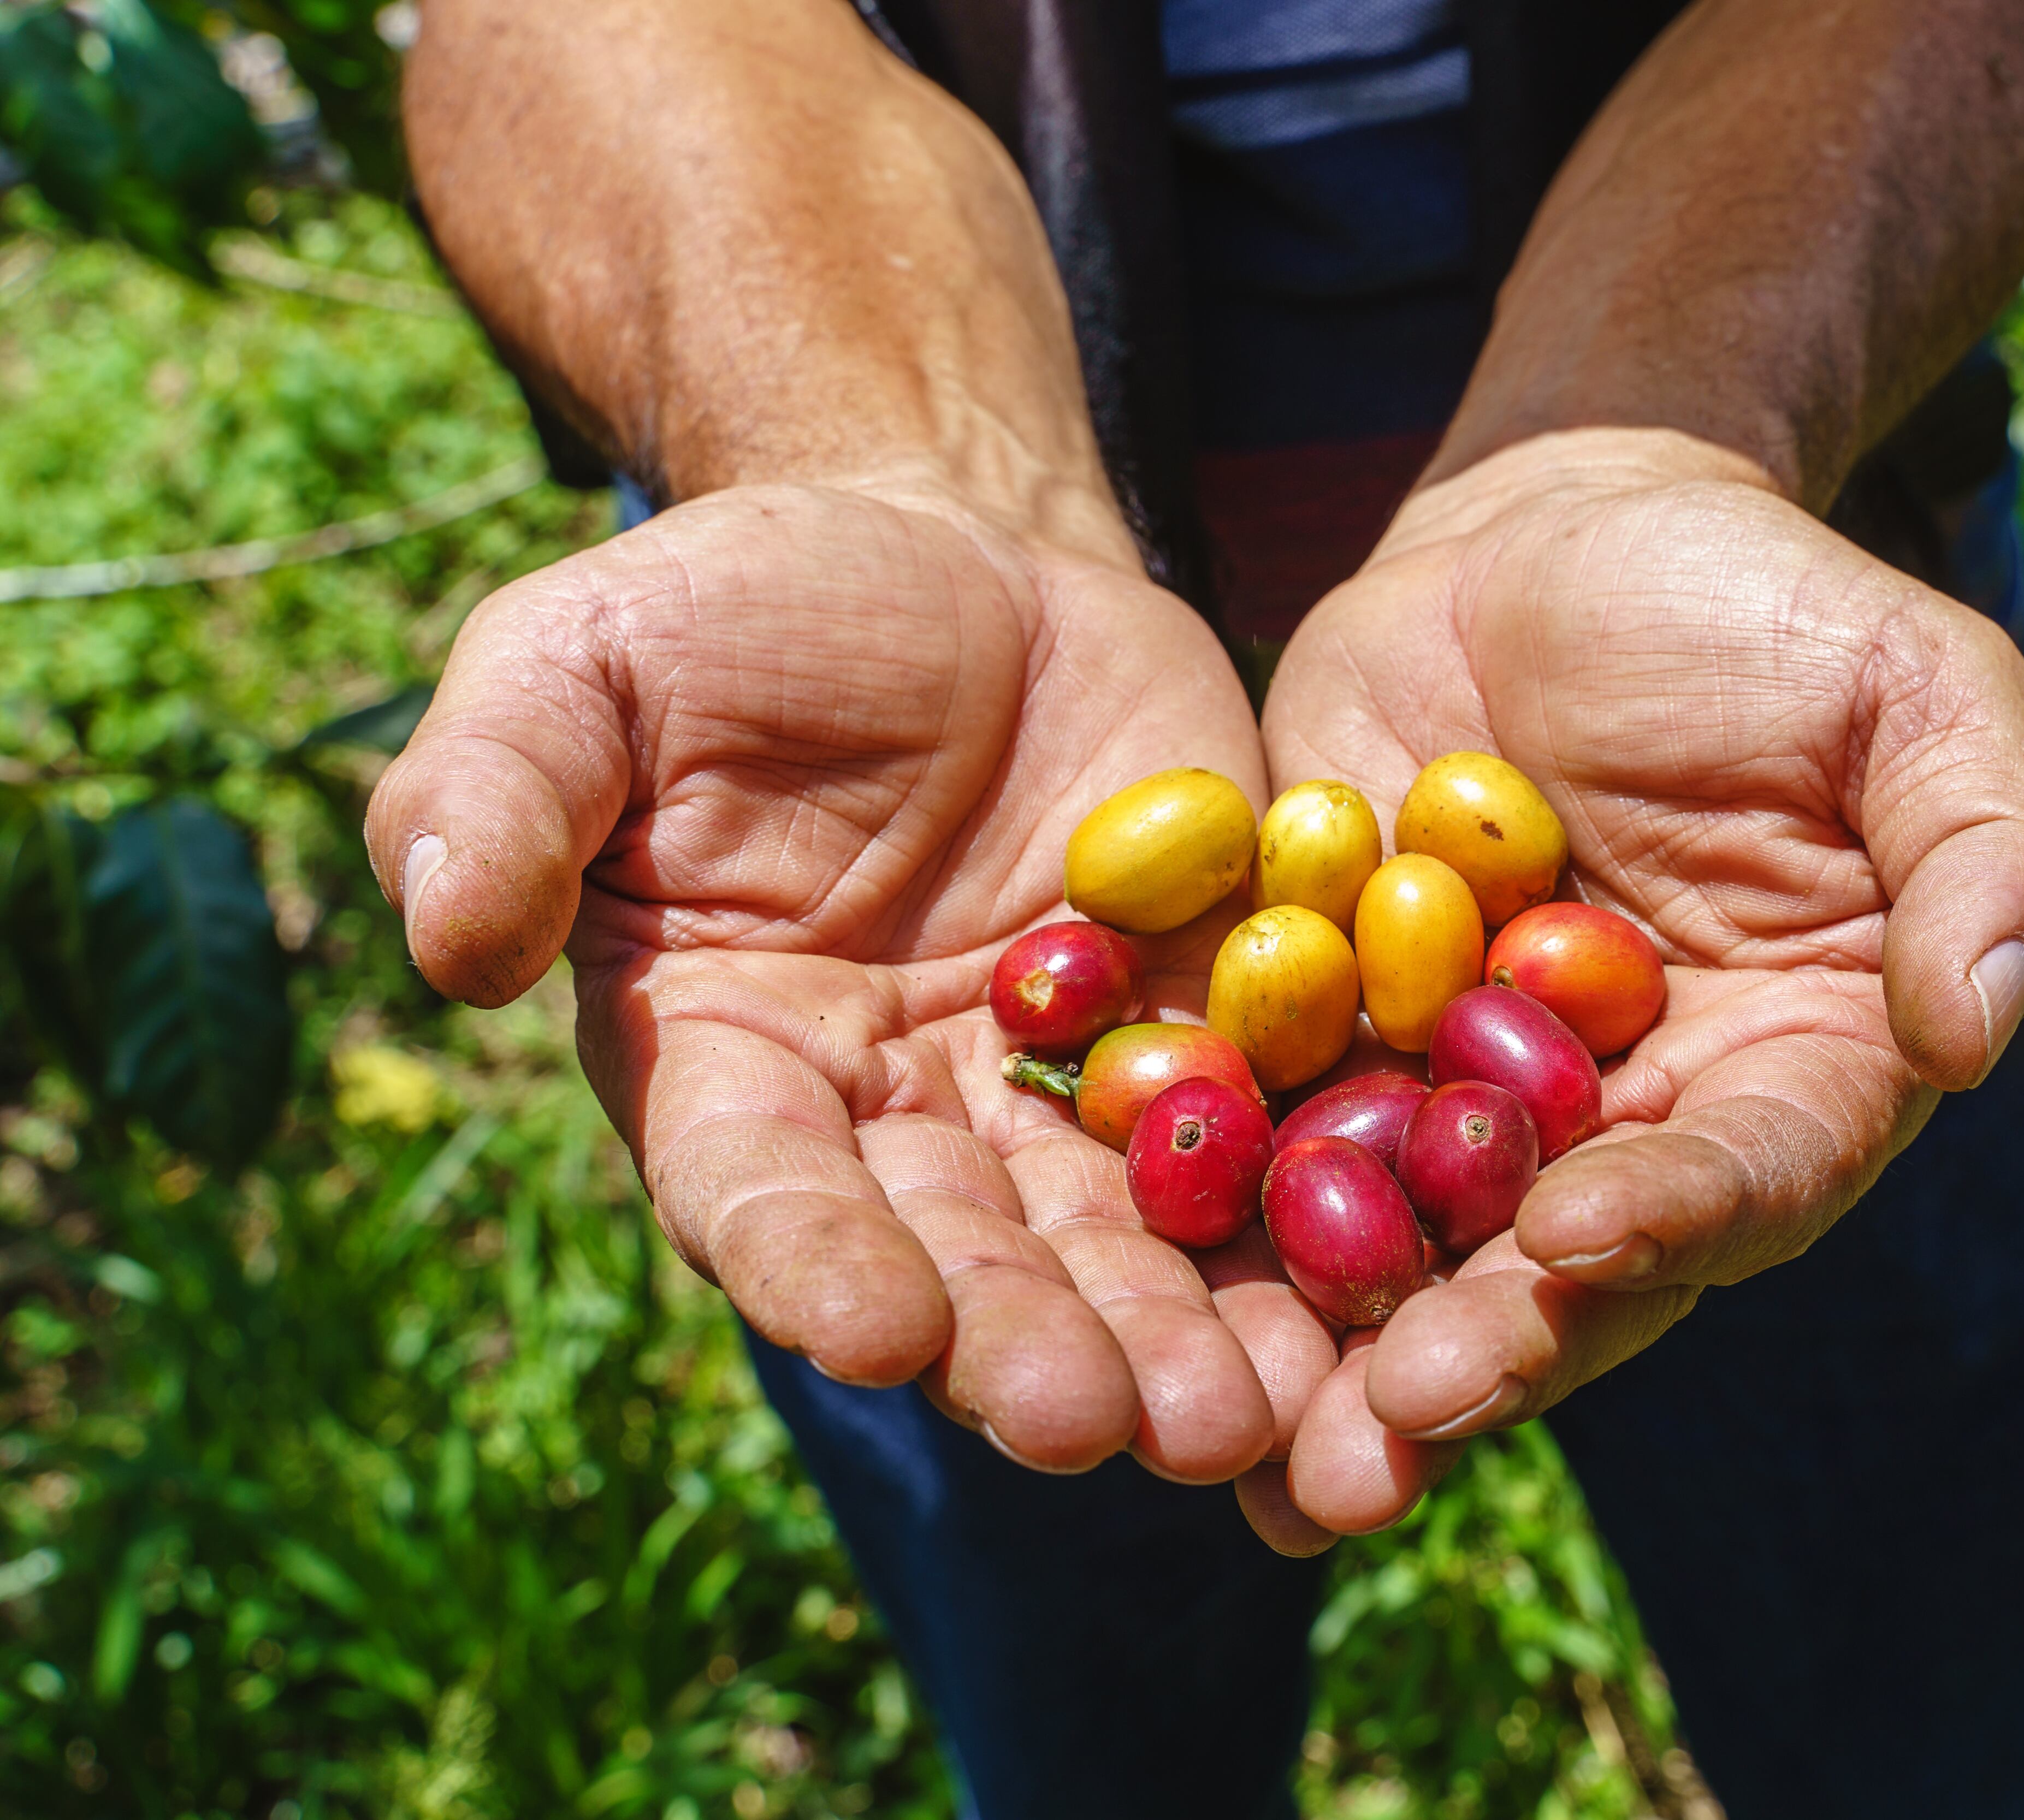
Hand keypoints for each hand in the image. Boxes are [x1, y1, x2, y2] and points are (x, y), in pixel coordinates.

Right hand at [367, 481, 1334, 1485]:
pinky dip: (1302, 1230)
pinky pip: (1256, 1143)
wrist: (956, 550)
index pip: (758, 1188)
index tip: (874, 1335)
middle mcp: (893, 1117)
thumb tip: (442, 944)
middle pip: (959, 1261)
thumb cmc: (743, 608)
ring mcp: (1056, 1087)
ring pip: (1117, 1244)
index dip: (811, 1263)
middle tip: (1097, 1425)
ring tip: (1247, 1419)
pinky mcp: (1199, 1031)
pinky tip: (1361, 1317)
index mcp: (729, 1058)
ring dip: (1177, 1340)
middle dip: (1025, 1347)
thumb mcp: (583, 661)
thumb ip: (498, 792)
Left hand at [1248, 427, 2023, 1541]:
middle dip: (1488, 1345)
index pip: (1752, 1170)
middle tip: (1396, 1418)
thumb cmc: (1761, 608)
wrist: (1552, 540)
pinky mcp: (1340, 1048)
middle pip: (1573, 1263)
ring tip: (1271, 1455)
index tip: (1582, 1238)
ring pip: (1419, 1251)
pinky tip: (1149, 1308)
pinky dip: (1224, 1227)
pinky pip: (1282, 1146)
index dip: (1677, 1214)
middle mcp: (1637, 1123)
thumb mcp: (1915, 690)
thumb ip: (1985, 850)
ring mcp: (1475, 1099)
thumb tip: (1977, 1028)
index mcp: (1796, 1067)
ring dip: (1345, 1353)